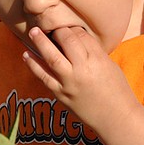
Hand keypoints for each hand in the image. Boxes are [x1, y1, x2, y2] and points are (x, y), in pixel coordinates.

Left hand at [22, 26, 136, 128]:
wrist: (116, 119)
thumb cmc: (117, 91)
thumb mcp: (110, 66)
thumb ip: (94, 53)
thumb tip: (77, 39)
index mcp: (98, 60)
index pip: (82, 36)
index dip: (73, 28)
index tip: (68, 27)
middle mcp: (82, 70)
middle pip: (67, 41)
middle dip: (58, 31)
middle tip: (51, 25)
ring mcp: (70, 83)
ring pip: (51, 57)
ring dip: (40, 42)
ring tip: (32, 32)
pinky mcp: (61, 95)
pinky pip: (43, 77)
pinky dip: (33, 65)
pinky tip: (26, 55)